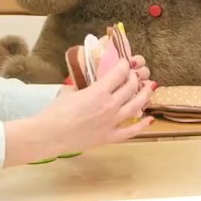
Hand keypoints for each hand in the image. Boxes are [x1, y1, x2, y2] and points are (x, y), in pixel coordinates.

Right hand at [16, 60, 153, 161]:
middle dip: (134, 77)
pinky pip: (131, 131)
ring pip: (136, 106)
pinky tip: (150, 119)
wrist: (50, 135)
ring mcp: (112, 122)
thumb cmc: (55, 111)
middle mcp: (110, 105)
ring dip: (144, 95)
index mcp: (99, 91)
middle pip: (130, 87)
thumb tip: (85, 86)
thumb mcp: (68, 91)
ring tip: (149, 87)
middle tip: (134, 74)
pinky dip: (142, 125)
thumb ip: (81, 86)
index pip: (119, 73)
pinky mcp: (109, 137)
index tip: (124, 63)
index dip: (123, 65)